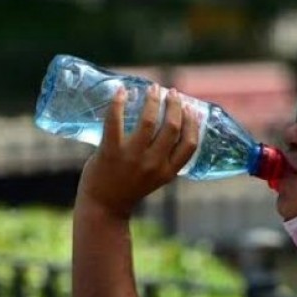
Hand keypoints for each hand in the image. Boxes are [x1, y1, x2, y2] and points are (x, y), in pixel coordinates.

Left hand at [77, 84, 198, 217]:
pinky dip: (118, 103)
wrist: (104, 207)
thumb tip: (173, 126)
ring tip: (153, 88)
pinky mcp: (110, 152)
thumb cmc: (130, 188)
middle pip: (172, 127)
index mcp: (168, 172)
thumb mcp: (156, 178)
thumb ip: (165, 158)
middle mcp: (153, 164)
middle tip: (172, 93)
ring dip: (152, 100)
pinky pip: (115, 121)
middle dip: (174, 105)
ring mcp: (132, 157)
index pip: (189, 144)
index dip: (192, 123)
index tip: (190, 108)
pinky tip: (122, 91)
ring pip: (148, 121)